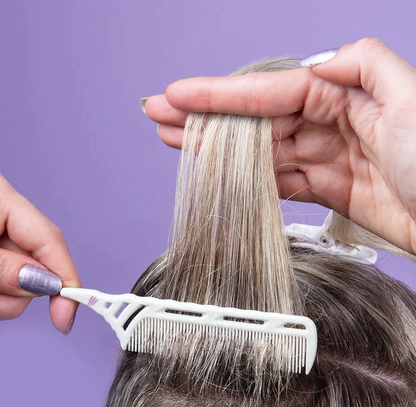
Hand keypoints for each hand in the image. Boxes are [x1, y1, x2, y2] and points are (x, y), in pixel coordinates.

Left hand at [0, 173, 80, 332]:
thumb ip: (4, 266)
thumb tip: (42, 283)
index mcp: (2, 200)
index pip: (52, 241)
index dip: (66, 281)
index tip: (65, 317)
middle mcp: (3, 217)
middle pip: (37, 266)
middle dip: (20, 293)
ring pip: (17, 281)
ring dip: (2, 297)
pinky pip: (3, 285)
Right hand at [144, 38, 415, 254]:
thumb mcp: (408, 96)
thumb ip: (361, 63)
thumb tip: (317, 59)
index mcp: (349, 94)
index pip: (272, 91)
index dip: (223, 94)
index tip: (181, 95)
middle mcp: (336, 122)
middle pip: (259, 119)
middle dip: (208, 118)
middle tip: (161, 117)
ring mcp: (332, 158)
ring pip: (264, 152)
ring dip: (219, 148)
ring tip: (176, 143)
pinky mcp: (334, 192)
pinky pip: (283, 181)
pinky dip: (251, 178)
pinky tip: (223, 172)